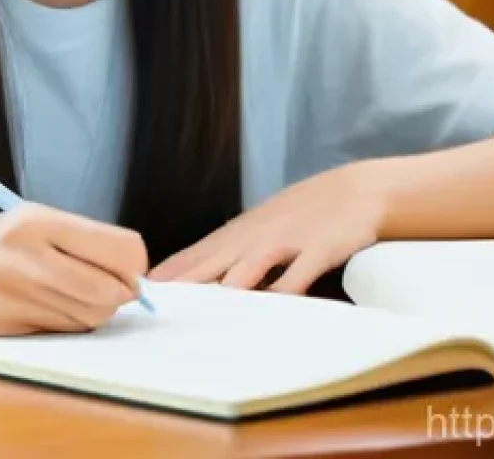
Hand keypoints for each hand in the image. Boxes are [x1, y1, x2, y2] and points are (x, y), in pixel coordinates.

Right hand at [0, 203, 147, 335]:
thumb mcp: (34, 223)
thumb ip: (83, 243)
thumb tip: (135, 278)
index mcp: (41, 220)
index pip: (121, 248)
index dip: (133, 266)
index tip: (126, 271)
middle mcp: (28, 253)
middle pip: (110, 290)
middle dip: (117, 296)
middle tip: (102, 290)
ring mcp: (15, 290)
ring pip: (91, 316)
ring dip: (91, 312)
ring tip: (66, 296)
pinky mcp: (5, 323)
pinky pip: (63, 332)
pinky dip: (66, 325)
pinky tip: (42, 308)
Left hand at [148, 161, 388, 293]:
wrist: (355, 190)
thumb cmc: (300, 216)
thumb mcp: (259, 230)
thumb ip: (227, 254)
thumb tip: (190, 278)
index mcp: (239, 234)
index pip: (195, 255)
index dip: (168, 274)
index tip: (138, 291)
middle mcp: (256, 236)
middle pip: (214, 260)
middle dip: (186, 282)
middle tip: (158, 301)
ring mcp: (288, 240)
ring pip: (254, 263)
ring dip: (231, 282)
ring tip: (207, 303)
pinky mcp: (320, 248)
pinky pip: (301, 270)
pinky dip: (287, 287)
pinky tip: (275, 304)